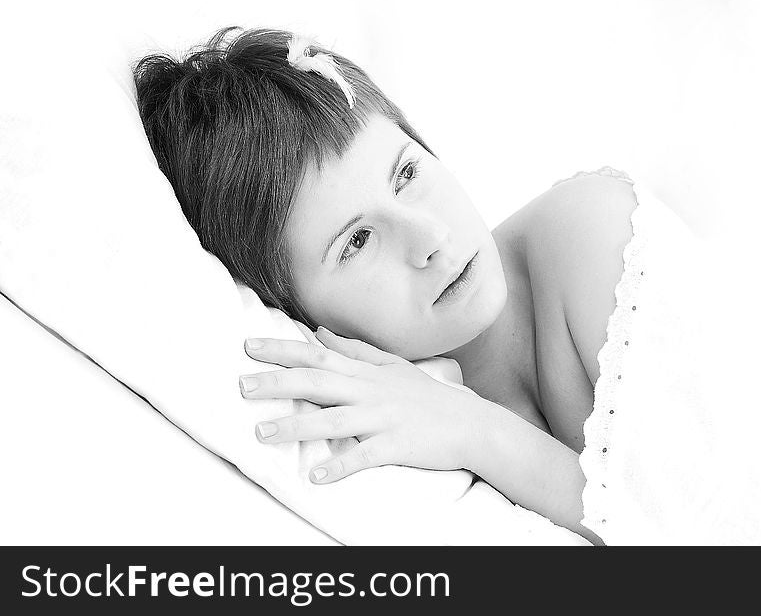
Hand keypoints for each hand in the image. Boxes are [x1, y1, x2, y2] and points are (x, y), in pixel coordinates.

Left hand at [239, 327, 483, 483]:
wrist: (470, 423)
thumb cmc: (428, 396)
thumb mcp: (391, 366)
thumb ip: (354, 350)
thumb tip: (320, 332)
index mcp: (365, 372)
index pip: (317, 354)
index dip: (282, 350)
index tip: (248, 347)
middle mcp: (369, 391)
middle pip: (317, 382)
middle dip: (277, 383)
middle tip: (241, 386)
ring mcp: (382, 419)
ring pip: (333, 421)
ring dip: (296, 427)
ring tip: (262, 433)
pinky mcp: (396, 446)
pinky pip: (364, 457)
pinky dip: (340, 467)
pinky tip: (316, 477)